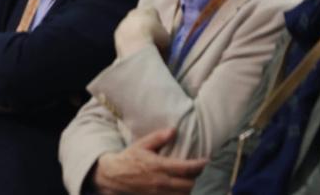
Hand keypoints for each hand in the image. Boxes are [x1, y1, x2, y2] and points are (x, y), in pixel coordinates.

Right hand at [91, 128, 207, 194]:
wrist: (114, 176)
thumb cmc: (129, 158)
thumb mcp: (142, 144)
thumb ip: (158, 137)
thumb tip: (173, 130)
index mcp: (159, 166)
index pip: (186, 168)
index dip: (199, 165)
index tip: (205, 160)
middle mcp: (162, 181)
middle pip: (189, 184)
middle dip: (196, 177)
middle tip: (197, 169)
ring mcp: (159, 192)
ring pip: (184, 194)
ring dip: (189, 186)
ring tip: (189, 178)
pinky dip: (181, 193)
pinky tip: (180, 187)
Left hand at [114, 7, 169, 58]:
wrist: (135, 45)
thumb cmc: (155, 39)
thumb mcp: (166, 37)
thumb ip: (163, 35)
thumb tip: (161, 41)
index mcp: (150, 9)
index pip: (154, 13)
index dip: (157, 24)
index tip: (159, 33)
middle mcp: (135, 12)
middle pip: (140, 18)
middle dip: (144, 27)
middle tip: (149, 39)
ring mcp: (124, 21)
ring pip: (130, 27)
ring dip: (134, 34)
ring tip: (140, 46)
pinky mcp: (117, 32)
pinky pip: (124, 36)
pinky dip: (128, 41)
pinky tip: (132, 49)